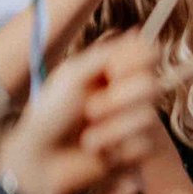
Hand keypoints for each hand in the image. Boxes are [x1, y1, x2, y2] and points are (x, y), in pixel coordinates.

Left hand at [0, 37, 161, 193]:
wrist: (40, 161)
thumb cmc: (49, 116)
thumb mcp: (72, 76)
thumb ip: (105, 55)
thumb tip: (135, 32)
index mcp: (115, 71)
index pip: (150, 54)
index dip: (135, 62)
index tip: (111, 71)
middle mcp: (130, 94)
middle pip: (152, 84)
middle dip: (118, 99)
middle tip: (90, 110)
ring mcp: (136, 122)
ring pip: (147, 116)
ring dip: (111, 128)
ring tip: (87, 137)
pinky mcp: (139, 151)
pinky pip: (144, 143)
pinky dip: (115, 148)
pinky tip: (99, 153)